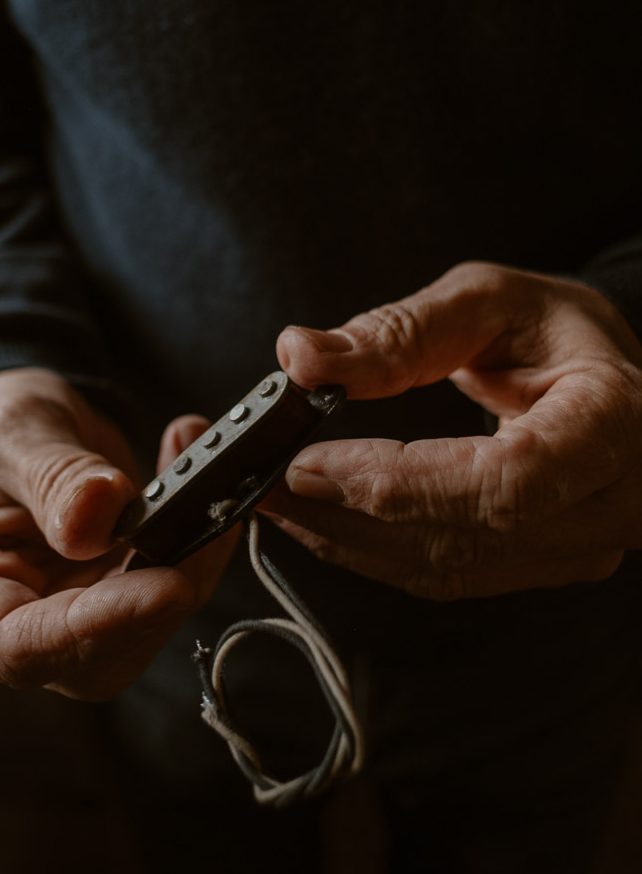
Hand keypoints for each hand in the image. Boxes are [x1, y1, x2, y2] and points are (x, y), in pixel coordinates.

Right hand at [0, 367, 238, 699]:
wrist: (20, 417)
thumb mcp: (10, 432)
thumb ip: (52, 476)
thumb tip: (99, 515)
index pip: (16, 646)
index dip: (90, 630)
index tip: (161, 587)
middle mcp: (9, 615)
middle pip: (88, 656)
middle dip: (154, 605)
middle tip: (199, 529)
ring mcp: (66, 612)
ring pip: (140, 632)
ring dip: (188, 568)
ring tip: (199, 485)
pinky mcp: (113, 595)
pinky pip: (166, 592)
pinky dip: (196, 544)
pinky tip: (197, 485)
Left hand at [270, 261, 641, 598]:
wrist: (605, 375)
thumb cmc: (556, 328)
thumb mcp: (487, 300)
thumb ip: (397, 331)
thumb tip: (303, 357)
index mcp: (610, 425)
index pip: (504, 481)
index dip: (399, 483)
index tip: (311, 464)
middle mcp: (609, 502)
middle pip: (466, 537)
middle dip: (349, 515)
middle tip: (265, 483)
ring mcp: (580, 546)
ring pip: (448, 567)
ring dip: (346, 540)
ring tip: (276, 500)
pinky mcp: (541, 563)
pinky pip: (447, 572)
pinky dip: (371, 549)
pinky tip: (320, 519)